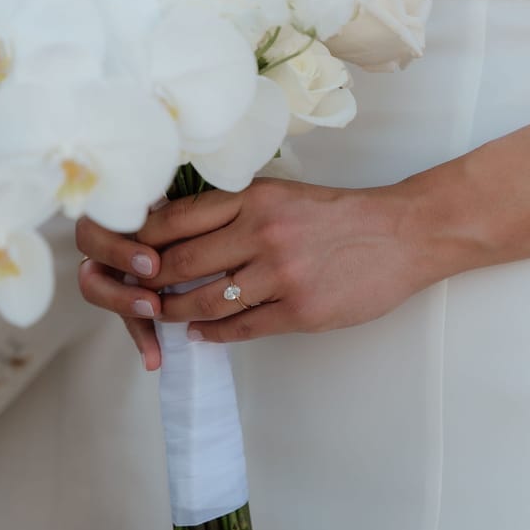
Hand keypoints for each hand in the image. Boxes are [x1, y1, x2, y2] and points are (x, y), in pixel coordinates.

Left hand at [78, 177, 425, 351]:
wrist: (403, 234)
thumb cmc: (340, 216)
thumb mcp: (283, 195)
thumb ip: (234, 209)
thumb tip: (174, 228)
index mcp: (255, 198)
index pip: (176, 219)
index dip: (140, 240)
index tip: (125, 254)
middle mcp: (262, 232)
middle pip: (180, 264)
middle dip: (148, 283)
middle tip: (131, 293)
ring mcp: (281, 274)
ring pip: (204, 301)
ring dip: (174, 313)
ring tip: (161, 317)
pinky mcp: (300, 311)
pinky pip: (240, 328)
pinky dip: (213, 334)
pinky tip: (202, 335)